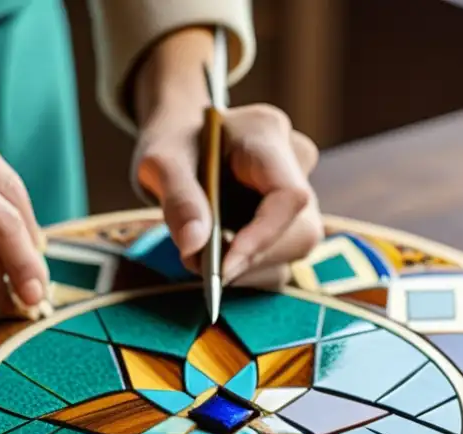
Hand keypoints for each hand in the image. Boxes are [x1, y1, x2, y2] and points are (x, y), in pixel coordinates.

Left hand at [132, 30, 322, 286]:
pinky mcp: (294, 218)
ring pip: (294, 249)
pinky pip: (283, 257)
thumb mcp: (161, 163)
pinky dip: (250, 268)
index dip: (263, 235)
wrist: (185, 142)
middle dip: (251, 259)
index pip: (288, 195)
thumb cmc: (174, 145)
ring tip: (204, 261)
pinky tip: (219, 260)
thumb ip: (178, 200)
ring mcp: (301, 192)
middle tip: (202, 269)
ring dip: (249, 268)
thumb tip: (192, 248)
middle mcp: (295, 161)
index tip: (224, 265)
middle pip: (299, 231)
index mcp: (266, 134)